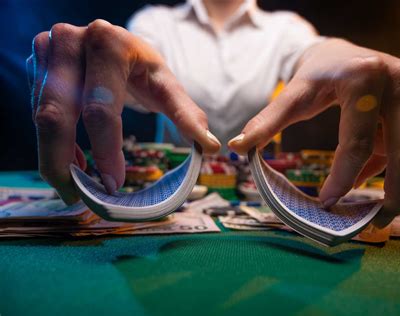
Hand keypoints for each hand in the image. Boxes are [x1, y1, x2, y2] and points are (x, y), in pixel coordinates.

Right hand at [27, 20, 220, 203]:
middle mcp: (71, 42)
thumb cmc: (142, 66)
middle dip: (64, 162)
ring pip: (41, 116)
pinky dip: (52, 144)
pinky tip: (71, 164)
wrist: (113, 42)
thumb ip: (186, 114)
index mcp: (108, 44)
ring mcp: (48, 52)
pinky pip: (37, 113)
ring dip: (55, 157)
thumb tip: (211, 146)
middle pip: (57, 114)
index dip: (105, 150)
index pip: (100, 108)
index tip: (113, 184)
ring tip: (75, 187)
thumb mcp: (165, 84)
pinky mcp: (36, 65)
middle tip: (81, 197)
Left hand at [228, 38, 399, 227]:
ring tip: (355, 189)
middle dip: (393, 194)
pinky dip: (387, 159)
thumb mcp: (293, 95)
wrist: (340, 51)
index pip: (358, 143)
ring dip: (385, 175)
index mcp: (365, 78)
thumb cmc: (316, 74)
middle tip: (375, 223)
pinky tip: (364, 167)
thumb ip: (268, 121)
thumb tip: (237, 147)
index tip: (328, 202)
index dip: (343, 179)